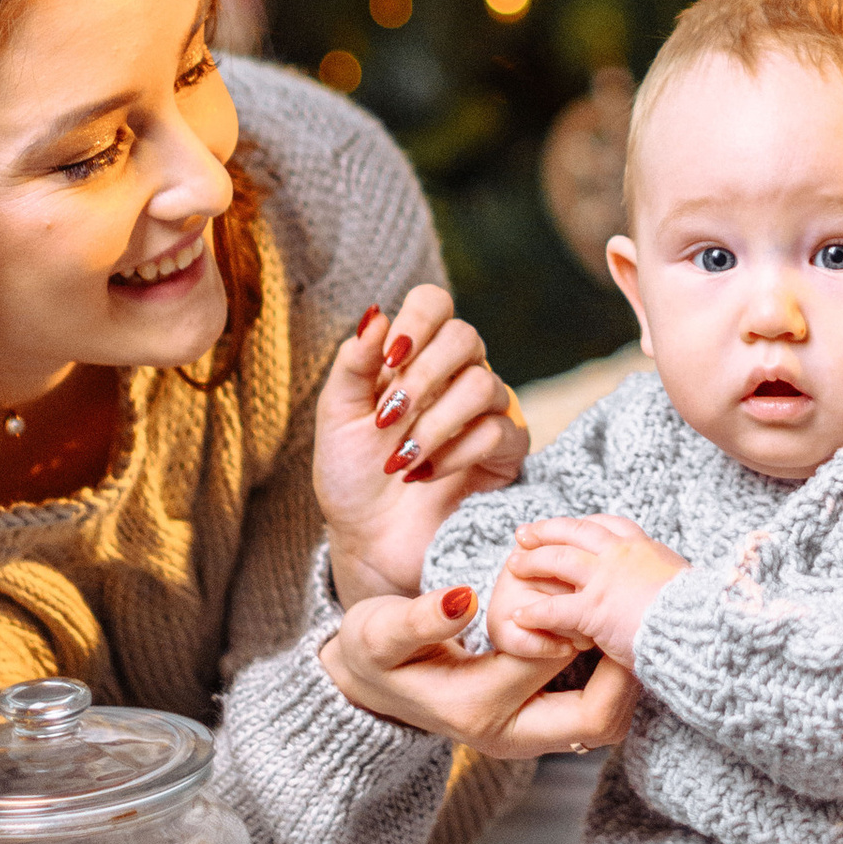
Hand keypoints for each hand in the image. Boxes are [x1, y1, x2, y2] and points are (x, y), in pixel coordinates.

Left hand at [312, 290, 527, 599]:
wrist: (368, 540)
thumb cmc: (351, 474)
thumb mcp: (337, 416)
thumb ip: (354, 363)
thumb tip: (375, 313)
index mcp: (413, 355)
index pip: (433, 304)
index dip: (418, 320)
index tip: (391, 355)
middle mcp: (455, 373)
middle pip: (465, 336)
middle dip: (422, 377)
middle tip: (387, 418)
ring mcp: (485, 410)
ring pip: (483, 384)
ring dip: (434, 423)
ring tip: (400, 459)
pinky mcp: (505, 450)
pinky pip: (498, 430)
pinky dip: (453, 454)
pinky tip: (422, 475)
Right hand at [321, 585, 636, 757]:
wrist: (367, 685)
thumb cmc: (373, 654)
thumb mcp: (381, 633)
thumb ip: (420, 618)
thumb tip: (465, 598)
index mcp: (480, 710)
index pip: (555, 669)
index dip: (581, 626)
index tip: (587, 587)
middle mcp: (512, 733)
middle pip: (601, 720)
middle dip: (626, 667)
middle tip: (628, 610)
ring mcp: (528, 732)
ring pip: (606, 718)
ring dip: (623, 671)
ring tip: (620, 615)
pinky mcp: (537, 718)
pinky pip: (594, 705)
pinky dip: (610, 671)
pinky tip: (604, 625)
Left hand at [499, 513, 686, 667]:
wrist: (701, 628)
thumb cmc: (702, 613)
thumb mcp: (687, 584)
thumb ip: (668, 581)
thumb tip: (672, 588)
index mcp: (646, 547)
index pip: (610, 524)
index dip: (586, 524)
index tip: (571, 526)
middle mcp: (621, 555)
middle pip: (575, 532)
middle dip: (548, 530)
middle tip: (525, 533)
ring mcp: (605, 579)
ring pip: (557, 560)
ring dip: (532, 561)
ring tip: (513, 565)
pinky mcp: (593, 609)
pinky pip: (553, 607)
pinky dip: (533, 611)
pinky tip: (519, 616)